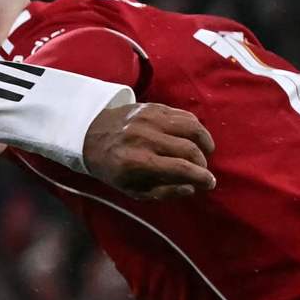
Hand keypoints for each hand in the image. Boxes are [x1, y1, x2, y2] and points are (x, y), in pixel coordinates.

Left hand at [83, 102, 216, 200]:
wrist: (90, 135)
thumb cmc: (113, 168)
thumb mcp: (132, 190)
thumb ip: (163, 192)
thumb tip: (191, 188)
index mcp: (138, 161)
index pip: (181, 168)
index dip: (201, 177)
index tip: (209, 183)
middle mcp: (145, 137)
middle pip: (189, 148)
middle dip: (202, 163)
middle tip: (202, 171)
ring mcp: (149, 118)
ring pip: (191, 126)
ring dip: (204, 141)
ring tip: (205, 152)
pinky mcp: (153, 106)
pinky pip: (183, 115)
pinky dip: (194, 127)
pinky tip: (194, 137)